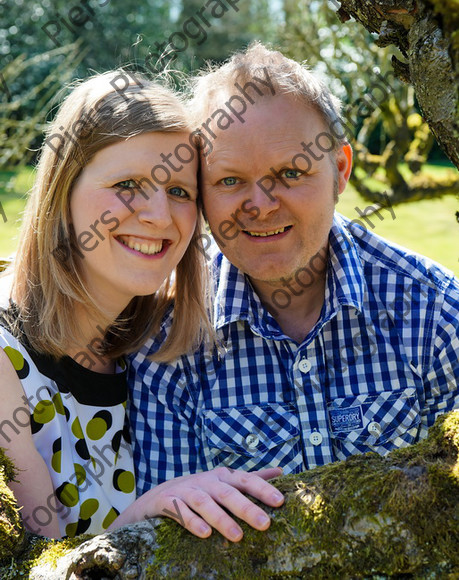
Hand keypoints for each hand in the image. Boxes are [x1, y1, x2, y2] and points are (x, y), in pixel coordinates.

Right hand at [135, 466, 283, 541]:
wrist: (159, 496)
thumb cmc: (201, 490)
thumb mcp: (225, 482)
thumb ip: (251, 478)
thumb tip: (281, 471)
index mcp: (222, 476)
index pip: (246, 480)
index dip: (263, 489)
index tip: (280, 501)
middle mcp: (206, 481)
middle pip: (228, 493)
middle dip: (247, 508)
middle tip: (265, 524)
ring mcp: (186, 490)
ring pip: (205, 503)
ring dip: (221, 518)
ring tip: (238, 536)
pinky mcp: (168, 502)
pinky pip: (181, 512)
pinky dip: (193, 522)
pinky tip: (205, 534)